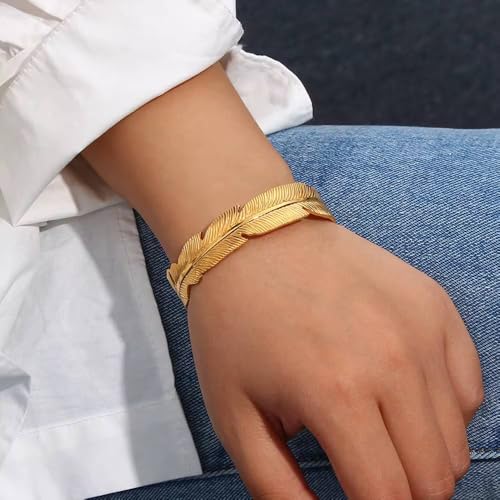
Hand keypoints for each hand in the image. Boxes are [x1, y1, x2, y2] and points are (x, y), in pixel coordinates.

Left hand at [187, 218, 483, 499]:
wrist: (253, 243)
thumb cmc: (236, 326)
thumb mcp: (235, 417)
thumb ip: (278, 489)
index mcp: (337, 395)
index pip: (389, 498)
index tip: (355, 498)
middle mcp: (394, 362)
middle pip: (434, 477)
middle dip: (401, 491)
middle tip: (361, 469)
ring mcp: (422, 328)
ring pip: (455, 438)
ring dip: (421, 453)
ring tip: (374, 427)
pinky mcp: (434, 304)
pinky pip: (468, 386)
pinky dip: (441, 407)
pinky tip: (398, 389)